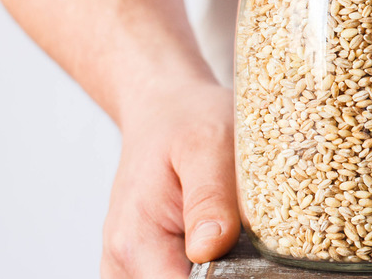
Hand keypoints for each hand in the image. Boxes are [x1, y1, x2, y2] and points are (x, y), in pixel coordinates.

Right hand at [100, 83, 239, 277]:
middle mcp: (122, 261)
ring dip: (213, 270)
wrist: (164, 108)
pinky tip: (215, 236)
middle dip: (222, 272)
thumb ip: (210, 198)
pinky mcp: (142, 264)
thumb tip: (209, 249)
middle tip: (242, 231)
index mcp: (136, 240)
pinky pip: (176, 275)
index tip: (249, 255)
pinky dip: (202, 266)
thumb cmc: (187, 119)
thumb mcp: (208, 145)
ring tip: (228, 228)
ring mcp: (128, 266)